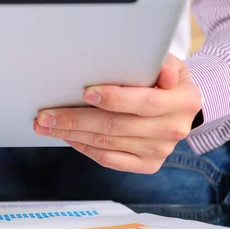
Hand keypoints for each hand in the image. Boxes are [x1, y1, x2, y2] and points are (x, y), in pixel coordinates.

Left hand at [34, 54, 201, 173]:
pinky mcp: (147, 165)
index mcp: (183, 101)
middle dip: (76, 120)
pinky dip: (84, 148)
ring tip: (46, 125)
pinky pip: (108, 159)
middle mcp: (173, 129)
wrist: (180, 107)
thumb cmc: (164, 79)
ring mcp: (159, 151)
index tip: (85, 92)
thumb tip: (163, 72)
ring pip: (106, 144)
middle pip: (116, 126)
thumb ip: (162, 63)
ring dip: (72, 134)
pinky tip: (67, 136)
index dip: (114, 98)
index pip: (144, 102)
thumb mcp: (169, 63)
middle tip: (46, 115)